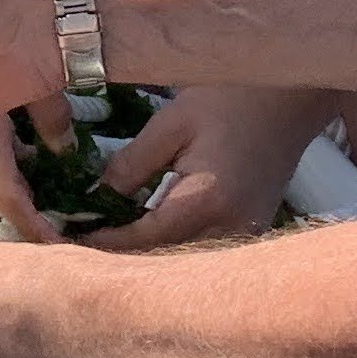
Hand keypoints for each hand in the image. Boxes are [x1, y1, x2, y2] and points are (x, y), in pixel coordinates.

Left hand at [80, 83, 334, 250]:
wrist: (294, 94)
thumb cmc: (231, 97)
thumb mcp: (171, 122)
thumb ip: (130, 165)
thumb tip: (94, 198)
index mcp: (205, 202)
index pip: (140, 240)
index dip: (100, 243)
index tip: (63, 239)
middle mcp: (230, 230)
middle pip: (161, 262)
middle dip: (118, 258)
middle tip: (74, 246)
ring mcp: (247, 236)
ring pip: (183, 263)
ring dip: (144, 258)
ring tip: (101, 242)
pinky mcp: (253, 230)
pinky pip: (204, 250)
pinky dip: (171, 247)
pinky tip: (142, 235)